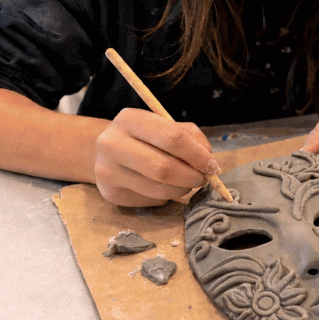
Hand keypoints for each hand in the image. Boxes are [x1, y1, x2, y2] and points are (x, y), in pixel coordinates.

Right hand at [91, 108, 219, 206]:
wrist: (106, 152)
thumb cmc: (143, 137)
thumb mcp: (164, 126)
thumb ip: (190, 138)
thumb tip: (209, 163)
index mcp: (129, 119)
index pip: (171, 138)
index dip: (197, 155)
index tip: (212, 165)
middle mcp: (112, 144)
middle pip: (163, 168)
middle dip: (191, 176)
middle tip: (202, 179)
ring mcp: (107, 171)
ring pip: (158, 189)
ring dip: (181, 189)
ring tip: (185, 183)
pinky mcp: (110, 193)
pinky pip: (150, 200)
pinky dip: (165, 196)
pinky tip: (161, 186)